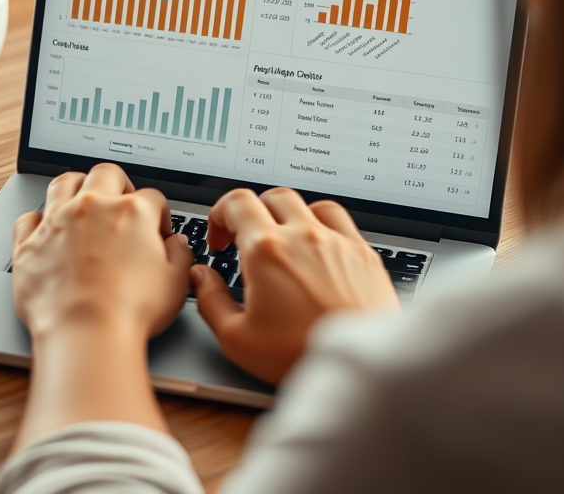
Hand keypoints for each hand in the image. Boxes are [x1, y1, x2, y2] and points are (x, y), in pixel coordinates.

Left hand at [12, 163, 192, 339]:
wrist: (86, 333)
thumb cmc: (131, 310)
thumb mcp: (176, 283)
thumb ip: (180, 255)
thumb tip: (178, 245)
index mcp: (132, 213)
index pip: (152, 197)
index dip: (159, 214)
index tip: (158, 229)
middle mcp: (93, 208)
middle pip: (106, 174)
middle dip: (118, 183)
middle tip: (121, 201)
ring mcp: (58, 222)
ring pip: (64, 182)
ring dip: (76, 186)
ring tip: (82, 200)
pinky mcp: (30, 244)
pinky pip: (28, 218)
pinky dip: (36, 220)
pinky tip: (44, 228)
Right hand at [192, 187, 397, 383]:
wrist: (359, 366)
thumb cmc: (301, 355)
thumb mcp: (236, 339)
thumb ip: (210, 301)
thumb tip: (202, 278)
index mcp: (267, 251)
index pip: (236, 202)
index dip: (219, 215)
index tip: (220, 239)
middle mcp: (302, 236)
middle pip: (271, 198)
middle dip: (252, 214)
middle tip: (246, 240)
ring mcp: (335, 241)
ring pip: (306, 204)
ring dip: (287, 216)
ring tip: (283, 241)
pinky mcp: (362, 252)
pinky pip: (338, 219)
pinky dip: (322, 223)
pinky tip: (317, 245)